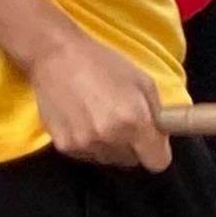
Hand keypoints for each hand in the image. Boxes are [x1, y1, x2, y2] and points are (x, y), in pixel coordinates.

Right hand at [22, 29, 169, 169]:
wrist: (54, 55)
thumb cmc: (101, 62)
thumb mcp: (141, 79)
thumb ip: (157, 112)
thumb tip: (161, 134)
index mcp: (135, 119)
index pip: (157, 162)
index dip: (156, 150)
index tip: (151, 140)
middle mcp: (111, 137)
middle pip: (132, 161)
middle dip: (132, 145)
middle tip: (122, 121)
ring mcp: (86, 143)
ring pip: (109, 159)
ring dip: (109, 145)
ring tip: (98, 116)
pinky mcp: (65, 146)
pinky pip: (87, 154)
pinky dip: (88, 142)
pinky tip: (81, 119)